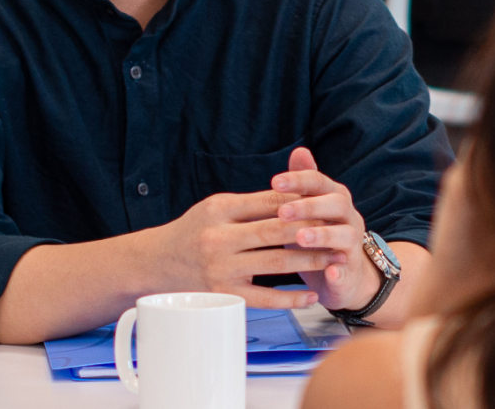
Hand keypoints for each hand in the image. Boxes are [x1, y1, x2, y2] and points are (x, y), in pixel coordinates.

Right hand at [152, 188, 334, 309]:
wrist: (154, 263)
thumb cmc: (193, 231)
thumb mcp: (216, 208)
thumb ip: (253, 203)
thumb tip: (297, 196)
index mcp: (220, 210)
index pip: (270, 202)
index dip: (303, 204)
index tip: (327, 205)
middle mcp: (219, 238)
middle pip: (276, 231)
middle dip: (313, 231)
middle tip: (340, 231)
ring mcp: (221, 269)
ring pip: (276, 263)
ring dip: (310, 261)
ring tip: (335, 258)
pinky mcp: (222, 294)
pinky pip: (264, 298)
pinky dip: (290, 299)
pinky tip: (311, 295)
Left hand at [271, 146, 381, 311]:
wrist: (346, 278)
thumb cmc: (319, 238)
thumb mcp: (309, 210)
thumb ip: (304, 184)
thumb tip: (299, 150)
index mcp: (335, 200)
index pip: (320, 182)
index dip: (299, 180)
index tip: (275, 181)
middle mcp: (349, 218)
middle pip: (337, 204)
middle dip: (309, 206)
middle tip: (282, 212)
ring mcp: (353, 246)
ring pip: (346, 235)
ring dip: (324, 235)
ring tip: (300, 238)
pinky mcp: (350, 274)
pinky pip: (348, 271)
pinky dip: (339, 271)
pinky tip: (329, 271)